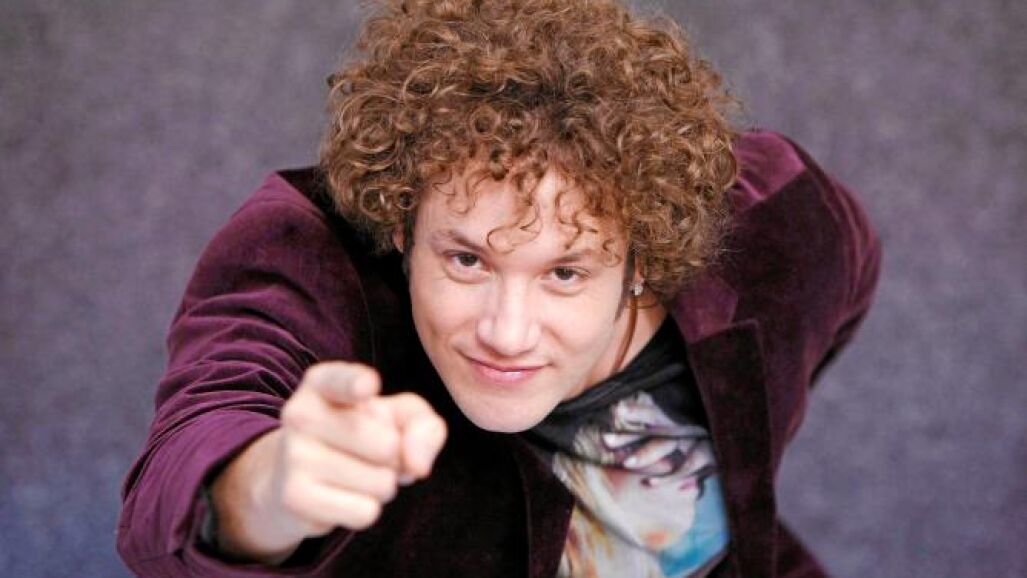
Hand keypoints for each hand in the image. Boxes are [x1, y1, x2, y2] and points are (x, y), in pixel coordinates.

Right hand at [209, 361, 446, 562]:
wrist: (299, 479)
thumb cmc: (360, 436)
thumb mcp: (397, 416)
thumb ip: (423, 424)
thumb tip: (418, 466)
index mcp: (322, 383)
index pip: (341, 380)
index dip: (358, 384)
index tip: (368, 386)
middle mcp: (300, 413)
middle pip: (388, 446)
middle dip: (395, 459)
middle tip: (370, 453)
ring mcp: (293, 456)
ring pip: (381, 483)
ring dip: (382, 486)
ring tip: (355, 474)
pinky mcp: (294, 497)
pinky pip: (365, 512)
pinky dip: (366, 509)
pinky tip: (342, 497)